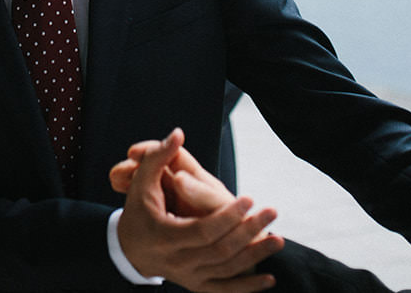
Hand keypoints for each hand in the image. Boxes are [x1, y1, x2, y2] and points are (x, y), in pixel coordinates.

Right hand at [117, 128, 283, 292]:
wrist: (132, 250)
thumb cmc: (140, 211)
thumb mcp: (142, 185)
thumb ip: (158, 158)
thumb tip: (177, 133)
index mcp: (165, 237)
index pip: (202, 230)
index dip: (227, 216)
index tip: (250, 198)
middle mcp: (177, 261)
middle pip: (220, 250)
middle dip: (248, 231)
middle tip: (272, 211)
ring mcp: (188, 277)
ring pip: (227, 270)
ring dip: (255, 255)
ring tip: (278, 238)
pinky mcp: (197, 285)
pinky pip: (225, 290)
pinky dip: (248, 287)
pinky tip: (269, 278)